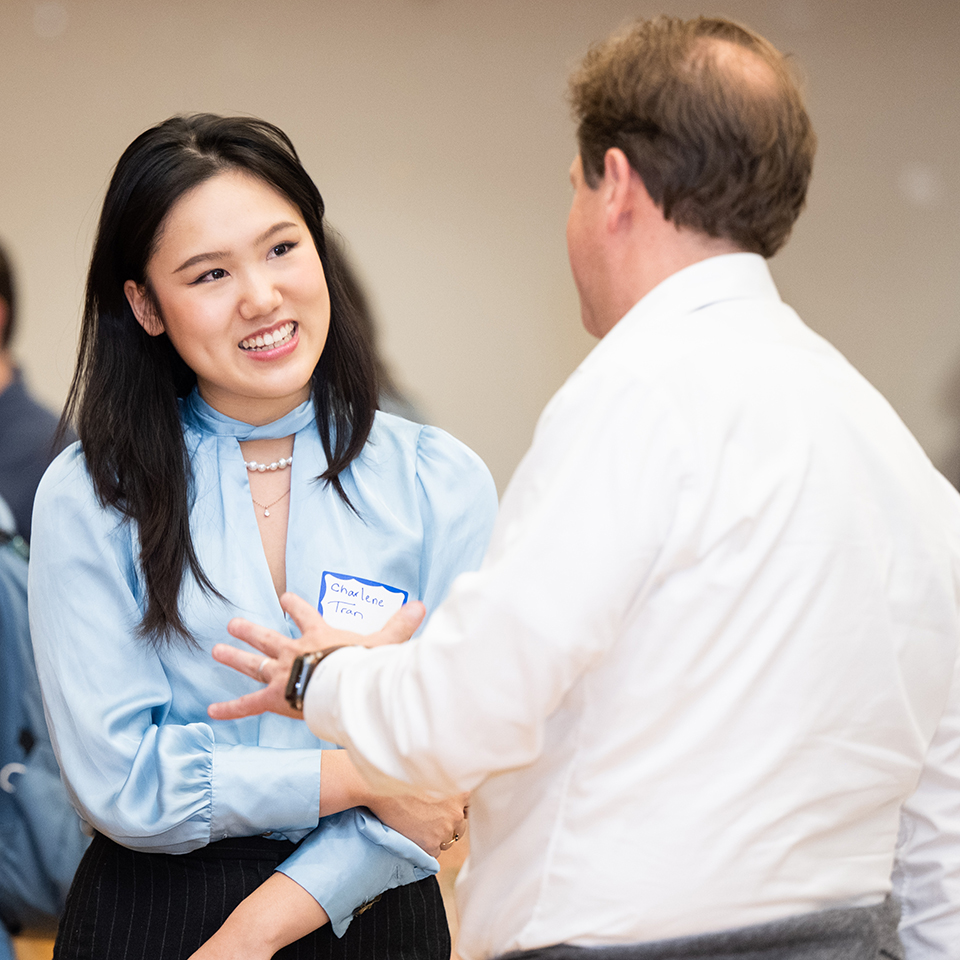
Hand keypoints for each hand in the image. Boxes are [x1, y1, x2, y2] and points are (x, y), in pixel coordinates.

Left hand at [208, 591, 425, 720]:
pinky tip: (211, 711)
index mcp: (319, 636)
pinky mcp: (273, 697)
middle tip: (233, 623)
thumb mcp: (384, 642)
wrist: (342, 685)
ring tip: (217, 650)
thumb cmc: (362, 664)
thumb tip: (421, 605)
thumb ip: (401, 625)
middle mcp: (295, 651)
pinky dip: (230, 709)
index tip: (285, 598)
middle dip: (251, 631)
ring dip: (234, 657)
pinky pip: (248, 705)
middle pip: (269, 638)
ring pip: (253, 664)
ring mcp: (281, 673)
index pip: (305, 615)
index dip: (295, 606)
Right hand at [367, 791, 469, 858]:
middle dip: (449, 825)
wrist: (383, 795)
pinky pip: (435, 852)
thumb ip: (446, 791)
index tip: (453, 807)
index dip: (460, 806)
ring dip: (437, 837)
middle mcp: (454, 815)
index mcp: (457, 797)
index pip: (469, 803)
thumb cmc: (404, 785)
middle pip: (460, 826)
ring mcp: (444, 832)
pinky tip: (415, 835)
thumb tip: (452, 791)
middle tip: (432, 819)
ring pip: (447, 841)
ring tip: (420, 826)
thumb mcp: (431, 782)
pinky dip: (426, 847)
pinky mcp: (432, 846)